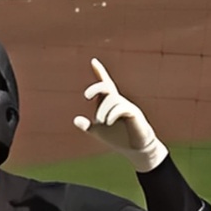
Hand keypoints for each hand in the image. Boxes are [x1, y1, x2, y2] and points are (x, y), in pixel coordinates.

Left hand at [72, 58, 167, 172]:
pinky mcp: (134, 113)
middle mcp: (119, 102)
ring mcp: (127, 106)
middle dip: (96, 88)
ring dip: (103, 111)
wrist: (135, 148)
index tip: (93, 61)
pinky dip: (112, 114)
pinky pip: (121, 108)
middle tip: (86, 96)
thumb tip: (75, 120)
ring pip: (112, 100)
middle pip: (106, 88)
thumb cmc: (118, 138)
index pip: (105, 85)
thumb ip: (87, 126)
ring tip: (102, 122)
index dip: (100, 72)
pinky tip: (108, 122)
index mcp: (110, 104)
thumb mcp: (98, 132)